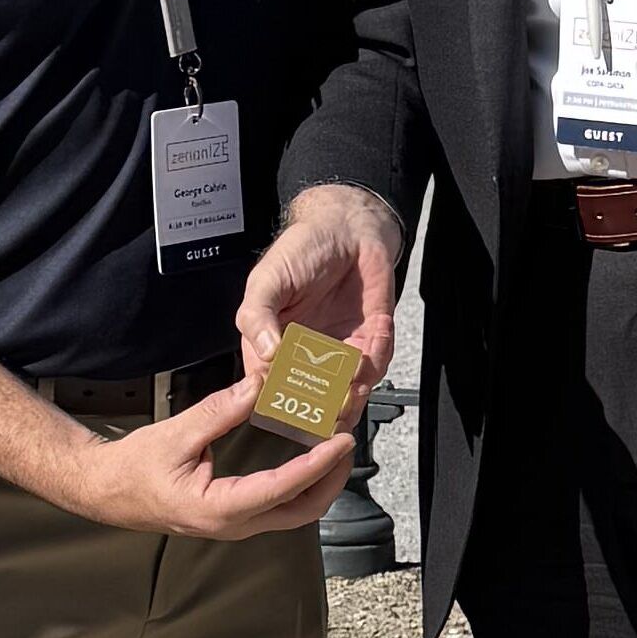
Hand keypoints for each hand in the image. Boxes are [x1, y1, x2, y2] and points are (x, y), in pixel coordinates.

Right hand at [65, 378, 359, 539]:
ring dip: (320, 482)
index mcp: (219, 508)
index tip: (341, 441)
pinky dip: (302, 483)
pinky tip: (310, 458)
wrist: (107, 492)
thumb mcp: (176, 434)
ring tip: (335, 448)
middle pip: (302, 510)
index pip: (282, 488)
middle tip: (347, 442)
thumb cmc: (134, 467)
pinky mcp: (237, 517)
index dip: (317, 465)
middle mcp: (234, 524)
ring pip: (295, 512)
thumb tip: (257, 386)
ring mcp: (237, 525)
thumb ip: (220, 411)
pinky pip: (281, 505)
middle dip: (331, 479)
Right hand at [236, 181, 404, 395]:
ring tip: (355, 375)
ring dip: (354, 391)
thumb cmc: (301, 251)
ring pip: (347, 393)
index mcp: (271, 347)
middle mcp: (304, 356)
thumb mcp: (267, 279)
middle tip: (330, 400)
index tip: (289, 398)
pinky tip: (376, 332)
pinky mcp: (369, 341)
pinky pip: (377, 363)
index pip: (270, 389)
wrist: (347, 229)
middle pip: (311, 402)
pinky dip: (379, 355)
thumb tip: (266, 353)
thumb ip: (257, 315)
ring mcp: (337, 353)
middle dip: (322, 408)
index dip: (278, 401)